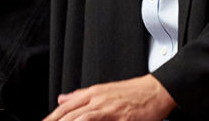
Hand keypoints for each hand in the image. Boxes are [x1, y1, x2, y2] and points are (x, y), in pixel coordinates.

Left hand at [42, 75, 176, 120]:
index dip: (52, 117)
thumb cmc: (134, 93)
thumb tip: (62, 99)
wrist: (156, 90)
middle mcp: (96, 99)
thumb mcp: (104, 91)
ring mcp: (106, 107)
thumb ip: (81, 96)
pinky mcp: (119, 116)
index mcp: (92, 93)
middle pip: (68, 113)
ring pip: (79, 117)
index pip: (65, 107)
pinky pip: (95, 119)